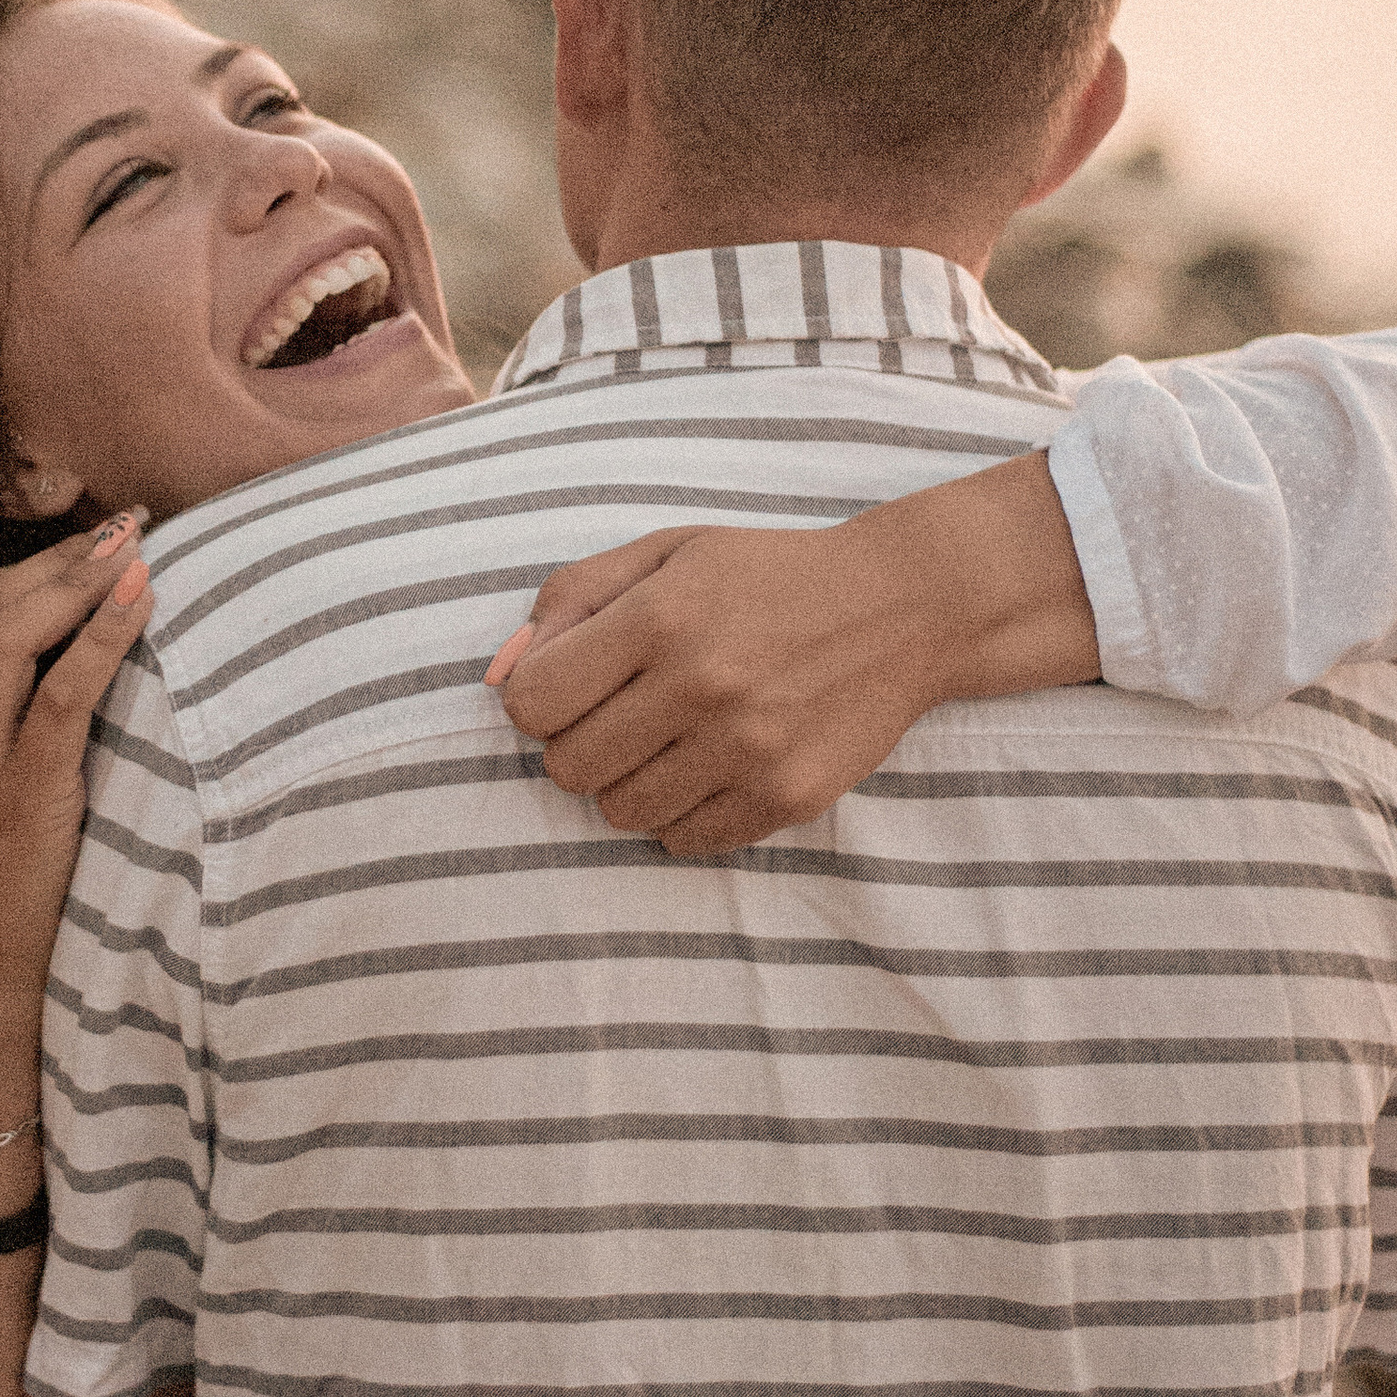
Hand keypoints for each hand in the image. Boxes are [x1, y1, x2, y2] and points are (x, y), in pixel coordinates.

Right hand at [0, 516, 152, 1056]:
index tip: (78, 545)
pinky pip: (59, 697)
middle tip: (120, 525)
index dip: (19, 568)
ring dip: (75, 580)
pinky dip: (102, 636)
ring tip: (133, 545)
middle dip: (51, 560)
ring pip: (5, 636)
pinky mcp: (16, 801)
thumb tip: (45, 651)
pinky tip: (140, 599)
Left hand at [487, 455, 1097, 858]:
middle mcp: (701, 686)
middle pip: (567, 767)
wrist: (903, 606)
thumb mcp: (666, 555)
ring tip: (670, 739)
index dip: (537, 699)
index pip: (530, 702)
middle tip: (625, 713)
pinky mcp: (786, 797)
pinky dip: (681, 813)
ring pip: (619, 813)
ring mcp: (747, 749)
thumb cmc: (765, 576)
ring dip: (628, 783)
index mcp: (659, 617)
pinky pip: (683, 841)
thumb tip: (493, 680)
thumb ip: (570, 601)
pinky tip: (712, 765)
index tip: (573, 686)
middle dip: (579, 743)